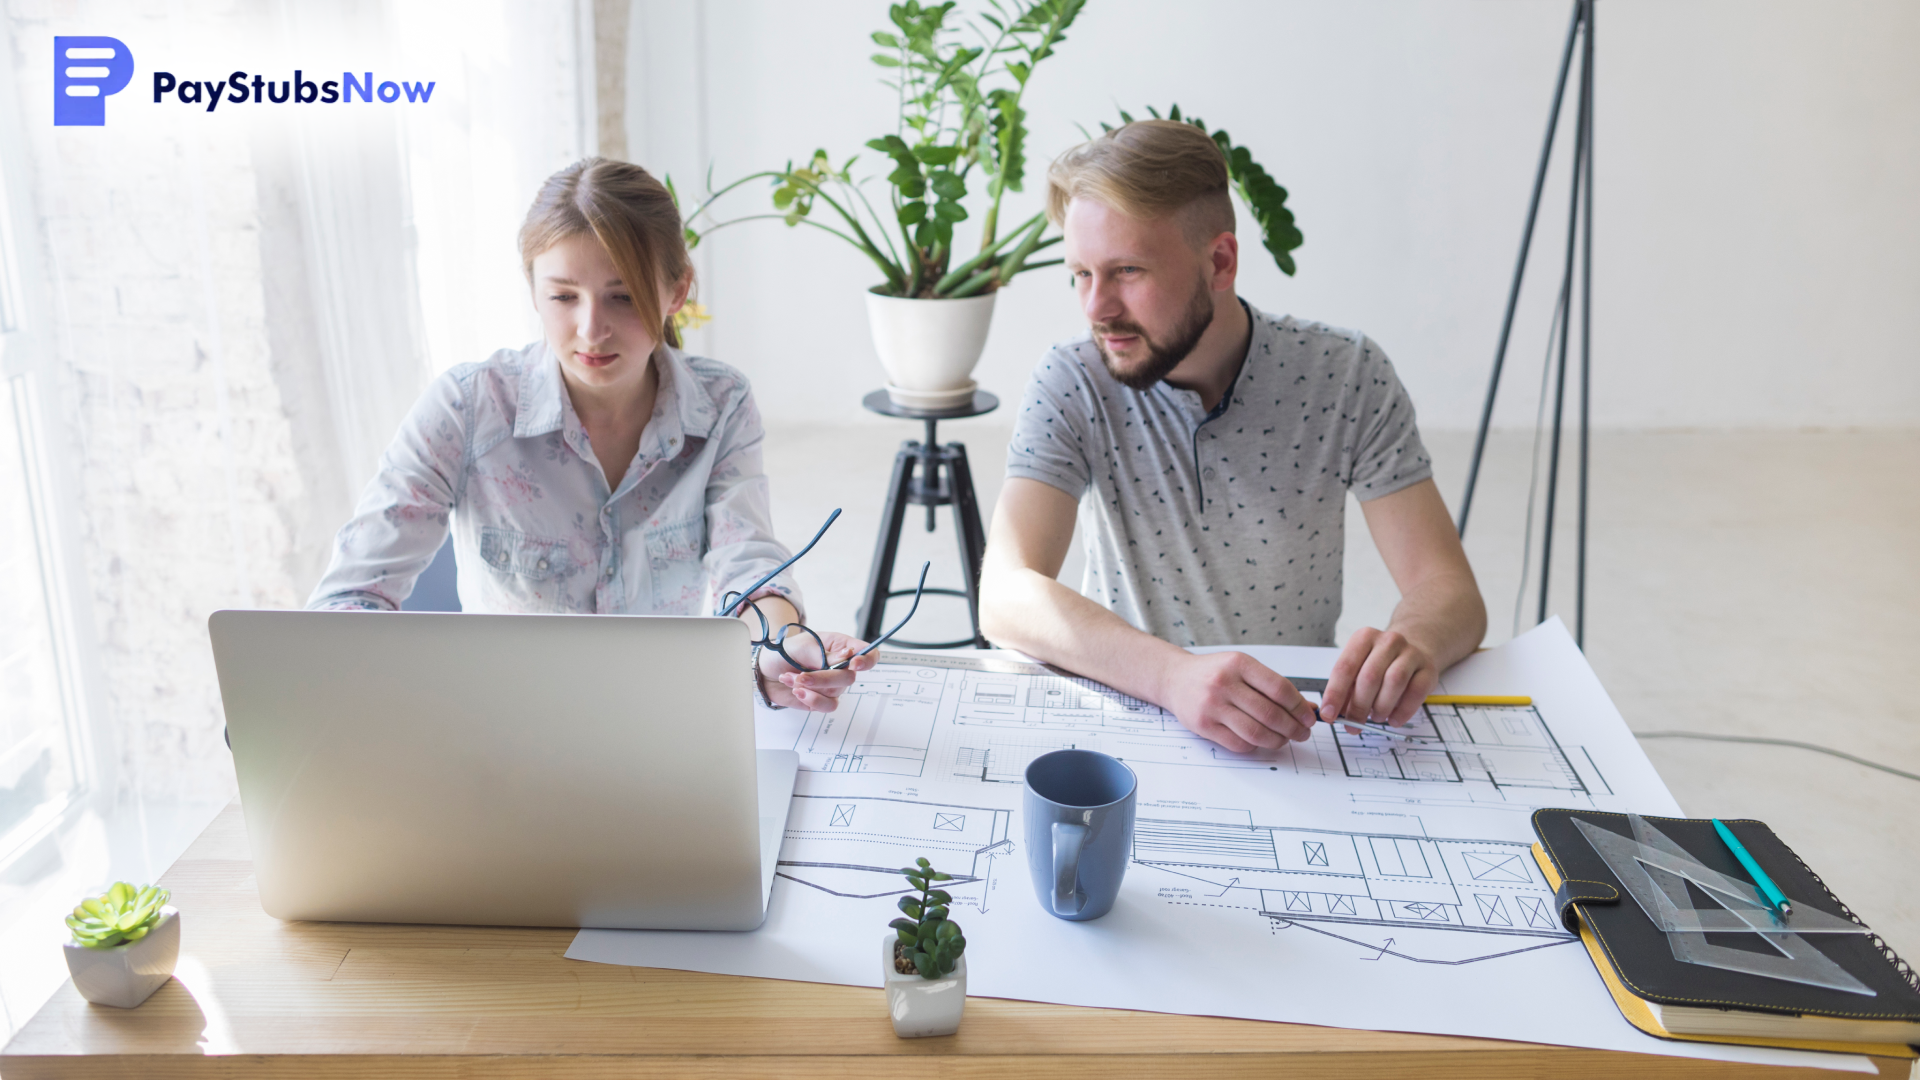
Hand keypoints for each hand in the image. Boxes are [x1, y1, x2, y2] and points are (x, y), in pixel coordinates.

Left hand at [758, 631, 877, 711]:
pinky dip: (812, 699)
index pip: (868, 653)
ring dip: (812, 687)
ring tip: (792, 679)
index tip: (854, 663)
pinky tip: (798, 691)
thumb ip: (823, 653)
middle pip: (850, 677)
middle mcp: (840, 666)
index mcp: (840, 646)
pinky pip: (828, 705)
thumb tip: (846, 656)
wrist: (764, 670)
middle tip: (802, 675)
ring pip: (837, 691)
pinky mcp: (822, 699)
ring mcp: (832, 684)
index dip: (867, 659)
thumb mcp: (802, 645)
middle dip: (824, 678)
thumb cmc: (784, 652)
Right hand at [1161, 651, 1318, 752]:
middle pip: (1270, 713)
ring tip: (1284, 739)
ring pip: (1256, 732)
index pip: (1279, 688)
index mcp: (1238, 664)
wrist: (1175, 678)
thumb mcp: (1242, 668)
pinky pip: (1238, 744)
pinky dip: (1255, 746)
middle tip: (1302, 734)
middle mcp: (1224, 683)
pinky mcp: (1203, 725)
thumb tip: (1307, 708)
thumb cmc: (1213, 673)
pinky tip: (1260, 741)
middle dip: (1293, 728)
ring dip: (1277, 741)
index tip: (1308, 717)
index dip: (1299, 707)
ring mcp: (1212, 705)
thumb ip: (1272, 686)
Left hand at [1319, 627, 1439, 728]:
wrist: (1416, 649)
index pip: (1345, 667)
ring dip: (1381, 707)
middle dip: (1358, 706)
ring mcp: (1411, 653)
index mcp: (1364, 638)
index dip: (1335, 693)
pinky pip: (1416, 692)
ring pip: (1394, 682)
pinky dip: (1403, 711)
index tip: (1329, 715)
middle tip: (1353, 725)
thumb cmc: (1380, 663)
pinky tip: (1394, 720)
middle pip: (1370, 676)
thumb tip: (1333, 714)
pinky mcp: (1428, 668)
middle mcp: (1388, 641)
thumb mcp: (1359, 669)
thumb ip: (1346, 689)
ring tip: (1376, 718)